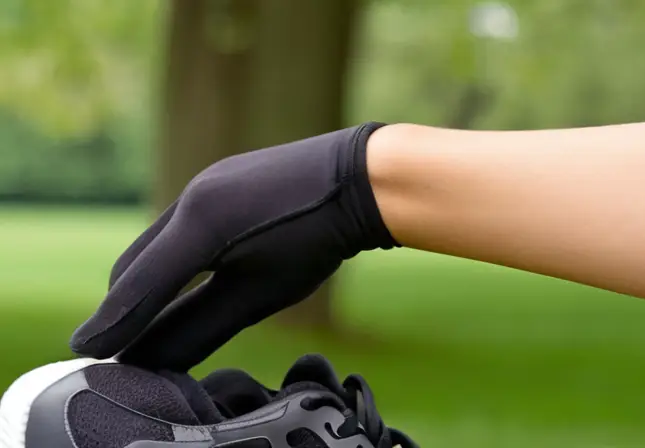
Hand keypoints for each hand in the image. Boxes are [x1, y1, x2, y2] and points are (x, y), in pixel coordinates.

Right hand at [70, 122, 397, 370]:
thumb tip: (151, 358)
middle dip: (123, 305)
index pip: (139, 286)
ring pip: (154, 242)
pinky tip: (181, 277)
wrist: (358, 179)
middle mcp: (191, 196)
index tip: (84, 350)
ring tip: (143, 317)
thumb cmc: (315, 240)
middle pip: (134, 263)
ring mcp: (205, 182)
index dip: (111, 323)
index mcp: (200, 224)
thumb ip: (201, 327)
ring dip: (144, 280)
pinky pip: (177, 225)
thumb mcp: (259, 294)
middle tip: (117, 341)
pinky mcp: (219, 181)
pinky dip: (169, 257)